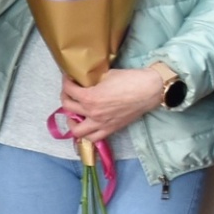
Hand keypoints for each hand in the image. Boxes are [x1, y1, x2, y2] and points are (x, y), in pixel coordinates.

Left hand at [59, 65, 174, 143]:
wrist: (148, 91)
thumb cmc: (129, 79)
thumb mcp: (106, 75)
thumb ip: (93, 80)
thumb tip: (85, 80)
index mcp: (90, 97)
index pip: (69, 90)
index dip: (66, 81)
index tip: (68, 78)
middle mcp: (92, 113)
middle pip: (68, 107)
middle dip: (65, 97)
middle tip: (69, 92)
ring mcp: (101, 124)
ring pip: (76, 130)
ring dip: (71, 121)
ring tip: (73, 114)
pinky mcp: (110, 129)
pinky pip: (93, 138)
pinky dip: (86, 134)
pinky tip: (87, 125)